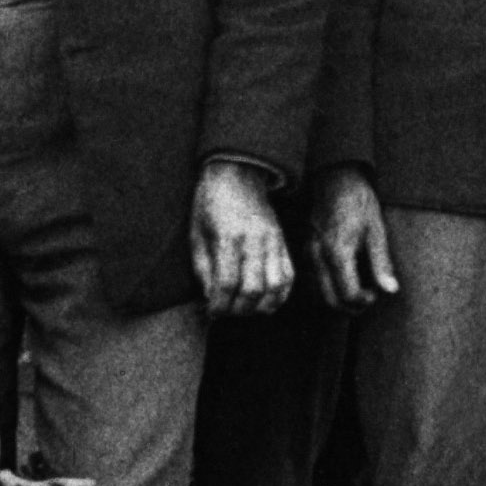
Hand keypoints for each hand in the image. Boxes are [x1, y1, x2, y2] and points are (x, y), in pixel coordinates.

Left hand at [190, 159, 293, 316]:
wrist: (238, 174)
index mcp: (227, 237)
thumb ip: (204, 269)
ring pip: (275, 287)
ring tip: (246, 307)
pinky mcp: (283, 242)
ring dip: (260, 306)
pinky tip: (265, 299)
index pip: (226, 284)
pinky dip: (280, 295)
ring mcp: (272, 241)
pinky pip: (289, 276)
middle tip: (227, 310)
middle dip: (238, 310)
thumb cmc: (211, 205)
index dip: (218, 306)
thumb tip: (211, 299)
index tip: (211, 312)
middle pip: (252, 290)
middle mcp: (253, 241)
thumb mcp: (196, 234)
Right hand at [311, 170, 400, 309]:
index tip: (375, 294)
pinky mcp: (305, 251)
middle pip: (330, 300)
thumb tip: (391, 289)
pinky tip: (342, 280)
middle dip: (350, 307)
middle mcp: (318, 256)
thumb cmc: (359, 201)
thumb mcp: (377, 229)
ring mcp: (308, 254)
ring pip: (318, 294)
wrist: (335, 179)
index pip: (348, 293)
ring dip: (338, 300)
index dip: (364, 301)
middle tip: (368, 298)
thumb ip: (382, 262)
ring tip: (357, 291)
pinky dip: (327, 289)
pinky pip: (313, 281)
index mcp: (338, 251)